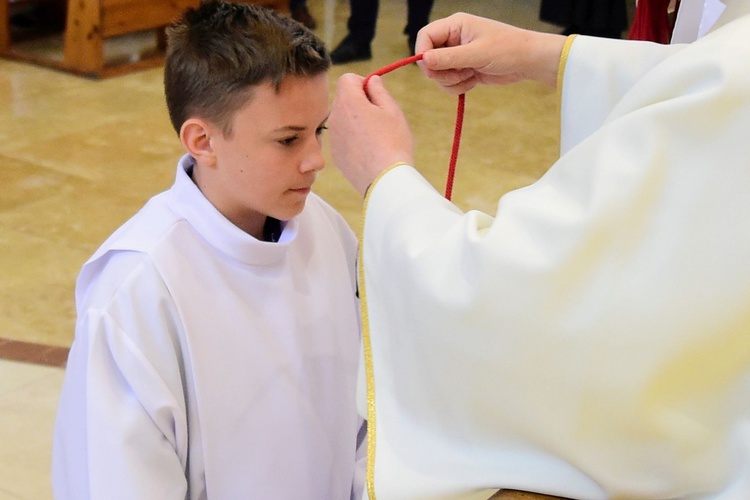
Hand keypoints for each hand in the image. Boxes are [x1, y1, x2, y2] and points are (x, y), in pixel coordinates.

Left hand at [329, 73, 413, 195]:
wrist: (384, 179)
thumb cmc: (393, 143)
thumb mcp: (392, 110)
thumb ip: (379, 91)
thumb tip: (372, 81)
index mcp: (349, 102)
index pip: (347, 78)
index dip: (362, 82)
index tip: (375, 95)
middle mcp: (335, 117)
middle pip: (344, 99)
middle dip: (359, 102)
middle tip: (380, 117)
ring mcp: (333, 138)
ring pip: (343, 119)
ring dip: (356, 121)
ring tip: (376, 137)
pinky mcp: (335, 155)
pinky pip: (343, 138)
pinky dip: (353, 139)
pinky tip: (369, 151)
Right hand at [415, 12, 566, 92]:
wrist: (528, 61)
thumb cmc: (508, 49)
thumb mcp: (477, 53)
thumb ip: (449, 58)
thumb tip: (424, 60)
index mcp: (455, 25)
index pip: (425, 36)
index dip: (423, 53)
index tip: (430, 70)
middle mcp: (453, 39)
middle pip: (429, 58)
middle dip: (440, 72)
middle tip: (458, 76)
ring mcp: (458, 55)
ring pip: (438, 74)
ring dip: (451, 81)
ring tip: (470, 76)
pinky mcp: (463, 69)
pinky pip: (449, 82)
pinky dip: (458, 86)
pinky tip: (474, 81)